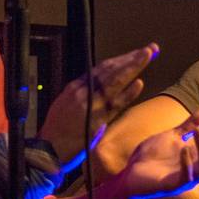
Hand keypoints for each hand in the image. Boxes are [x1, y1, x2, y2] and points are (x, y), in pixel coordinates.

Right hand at [38, 43, 157, 171]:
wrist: (48, 149)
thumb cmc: (57, 128)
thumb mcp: (66, 103)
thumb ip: (83, 93)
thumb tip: (100, 86)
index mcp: (75, 87)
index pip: (102, 68)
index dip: (121, 59)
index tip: (136, 53)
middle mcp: (83, 92)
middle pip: (111, 70)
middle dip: (131, 58)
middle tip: (150, 49)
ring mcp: (91, 105)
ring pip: (115, 81)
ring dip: (133, 67)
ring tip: (148, 55)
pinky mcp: (97, 120)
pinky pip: (115, 104)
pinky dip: (128, 93)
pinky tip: (139, 83)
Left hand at [120, 105, 198, 198]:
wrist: (131, 172)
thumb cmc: (154, 156)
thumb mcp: (175, 135)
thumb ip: (193, 124)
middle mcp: (197, 170)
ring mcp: (187, 179)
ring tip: (196, 131)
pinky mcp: (172, 186)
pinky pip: (187, 178)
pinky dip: (187, 163)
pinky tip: (183, 148)